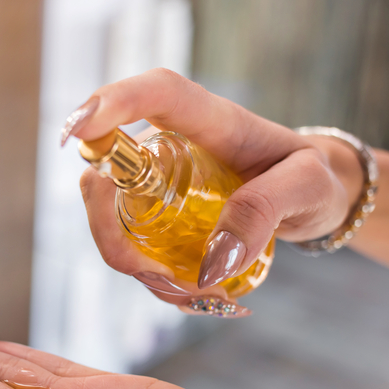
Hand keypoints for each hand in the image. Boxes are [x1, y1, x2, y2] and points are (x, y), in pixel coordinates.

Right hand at [65, 68, 362, 311]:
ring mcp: (158, 177)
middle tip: (154, 274)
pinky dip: (147, 275)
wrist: (314, 194)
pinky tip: (190, 291)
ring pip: (110, 213)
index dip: (109, 104)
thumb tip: (209, 263)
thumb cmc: (313, 178)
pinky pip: (129, 239)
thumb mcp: (307, 188)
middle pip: (109, 167)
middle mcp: (172, 142)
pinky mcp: (156, 209)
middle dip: (108, 225)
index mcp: (211, 119)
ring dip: (132, 261)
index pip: (155, 93)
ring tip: (195, 294)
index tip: (74, 132)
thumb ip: (264, 212)